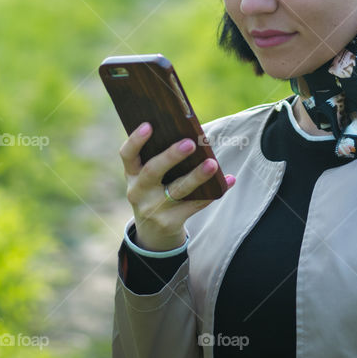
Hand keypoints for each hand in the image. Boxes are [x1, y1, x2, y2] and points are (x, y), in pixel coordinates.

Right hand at [119, 122, 235, 250]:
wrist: (153, 232)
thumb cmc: (156, 190)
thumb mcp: (149, 178)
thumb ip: (160, 158)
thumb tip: (191, 135)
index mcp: (132, 174)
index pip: (127, 154)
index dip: (136, 140)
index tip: (149, 125)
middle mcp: (138, 191)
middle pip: (152, 171)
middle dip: (171, 156)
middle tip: (190, 143)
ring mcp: (153, 209)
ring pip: (177, 190)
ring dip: (196, 176)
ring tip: (212, 163)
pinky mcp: (170, 222)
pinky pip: (194, 205)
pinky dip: (212, 193)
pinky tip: (229, 180)